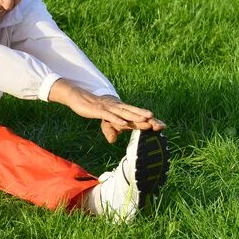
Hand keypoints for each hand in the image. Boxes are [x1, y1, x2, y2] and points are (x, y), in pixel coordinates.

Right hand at [48, 80, 165, 138]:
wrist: (78, 98)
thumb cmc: (92, 108)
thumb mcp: (103, 121)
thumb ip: (110, 129)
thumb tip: (113, 140)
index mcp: (119, 109)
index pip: (135, 114)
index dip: (146, 119)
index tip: (160, 125)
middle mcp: (117, 107)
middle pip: (133, 112)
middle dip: (146, 117)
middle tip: (159, 123)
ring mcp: (109, 108)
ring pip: (124, 112)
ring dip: (135, 116)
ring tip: (147, 119)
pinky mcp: (100, 110)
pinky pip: (110, 115)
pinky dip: (117, 119)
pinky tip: (124, 123)